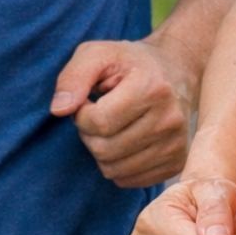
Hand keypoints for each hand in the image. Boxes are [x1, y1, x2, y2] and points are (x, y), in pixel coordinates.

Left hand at [50, 35, 196, 186]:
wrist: (175, 71)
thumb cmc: (129, 63)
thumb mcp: (98, 54)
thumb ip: (74, 77)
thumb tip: (59, 110)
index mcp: (153, 88)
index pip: (99, 122)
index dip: (81, 115)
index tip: (88, 102)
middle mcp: (170, 120)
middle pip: (105, 150)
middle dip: (89, 135)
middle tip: (97, 115)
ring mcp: (176, 145)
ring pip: (114, 170)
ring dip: (101, 151)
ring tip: (111, 127)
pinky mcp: (176, 163)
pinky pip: (129, 181)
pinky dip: (117, 165)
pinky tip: (124, 141)